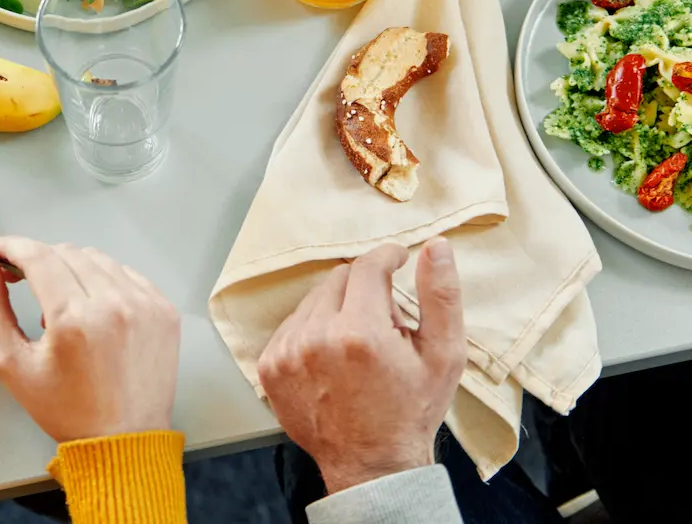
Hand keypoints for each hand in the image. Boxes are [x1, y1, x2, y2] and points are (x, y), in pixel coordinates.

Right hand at [0, 237, 180, 443]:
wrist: (123, 443)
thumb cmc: (65, 409)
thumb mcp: (11, 364)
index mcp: (73, 318)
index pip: (38, 256)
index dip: (11, 245)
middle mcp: (113, 303)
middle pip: (66, 252)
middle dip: (39, 259)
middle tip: (22, 279)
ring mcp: (144, 303)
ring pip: (97, 258)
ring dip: (72, 268)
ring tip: (61, 303)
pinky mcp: (163, 309)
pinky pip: (126, 274)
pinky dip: (104, 281)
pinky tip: (94, 307)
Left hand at [257, 239, 465, 495]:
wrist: (373, 466)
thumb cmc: (411, 410)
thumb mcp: (443, 355)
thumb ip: (440, 296)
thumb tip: (435, 246)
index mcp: (359, 333)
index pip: (367, 267)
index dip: (386, 257)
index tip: (397, 259)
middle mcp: (316, 338)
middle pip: (338, 280)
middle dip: (365, 290)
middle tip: (385, 321)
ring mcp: (287, 353)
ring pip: (314, 300)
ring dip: (337, 310)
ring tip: (358, 345)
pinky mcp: (270, 366)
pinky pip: (292, 325)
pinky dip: (313, 330)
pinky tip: (333, 357)